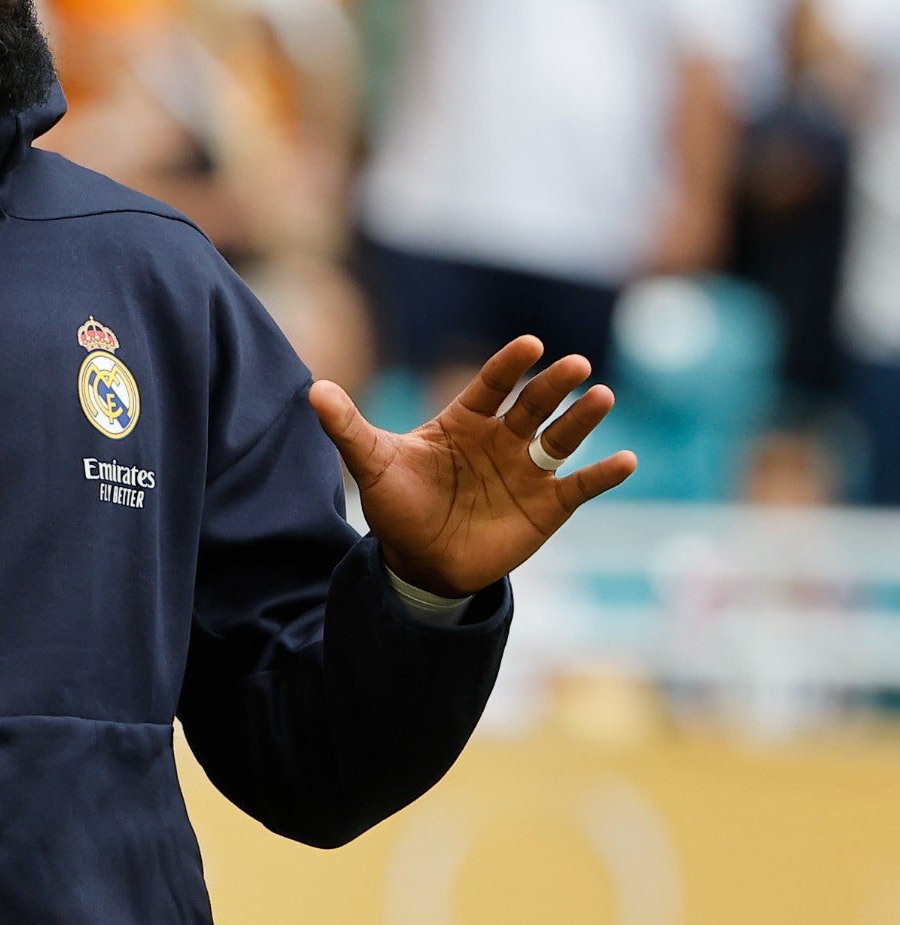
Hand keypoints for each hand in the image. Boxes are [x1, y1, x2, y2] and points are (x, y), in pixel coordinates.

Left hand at [309, 336, 636, 598]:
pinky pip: (581, 486)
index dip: (509, 367)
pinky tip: (626, 461)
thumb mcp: (372, 464)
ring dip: (583, 419)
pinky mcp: (548, 506)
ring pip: (562, 438)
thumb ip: (348, 426)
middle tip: (574, 366)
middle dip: (554, 386)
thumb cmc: (399, 506)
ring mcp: (528, 471)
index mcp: (465, 422)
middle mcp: (503, 439)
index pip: (491, 386)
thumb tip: (314, 389)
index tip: (530, 345)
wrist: (421, 563)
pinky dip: (604, 475)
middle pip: (533, 405)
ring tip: (602, 398)